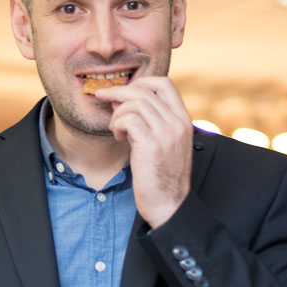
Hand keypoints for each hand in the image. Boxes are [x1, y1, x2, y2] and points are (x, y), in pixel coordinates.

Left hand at [94, 75, 191, 227]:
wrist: (169, 203)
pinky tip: (119, 138)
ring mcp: (166, 133)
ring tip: (116, 129)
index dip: (141, 82)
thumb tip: (122, 100)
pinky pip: (129, 119)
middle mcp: (177, 122)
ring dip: (117, 113)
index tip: (125, 92)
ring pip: (134, 103)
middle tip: (103, 97)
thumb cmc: (162, 174)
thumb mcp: (163, 142)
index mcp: (183, 119)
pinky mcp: (151, 144)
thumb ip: (150, 120)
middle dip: (118, 91)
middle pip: (144, 90)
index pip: (164, 84)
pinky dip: (118, 125)